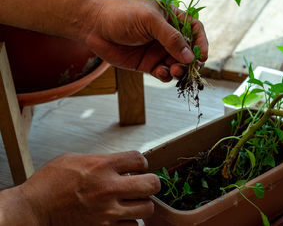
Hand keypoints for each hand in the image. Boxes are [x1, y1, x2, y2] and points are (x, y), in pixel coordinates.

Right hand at [1, 151, 159, 225]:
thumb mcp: (75, 159)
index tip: (137, 167)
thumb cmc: (50, 183)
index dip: (142, 163)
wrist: (34, 209)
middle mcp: (108, 188)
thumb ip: (101, 159)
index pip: (139, 159)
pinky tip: (121, 216)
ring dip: (141, 204)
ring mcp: (107, 211)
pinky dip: (129, 222)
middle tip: (144, 185)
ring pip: (146, 209)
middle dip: (151, 183)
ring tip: (132, 202)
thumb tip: (120, 162)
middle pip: (151, 184)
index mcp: (102, 166)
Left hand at [83, 0, 207, 81]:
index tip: (202, 55)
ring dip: (180, 70)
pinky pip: (163, 73)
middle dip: (191, 61)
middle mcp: (167, 35)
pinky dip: (166, 76)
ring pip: (177, 64)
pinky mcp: (148, 64)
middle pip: (188, 51)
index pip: (194, 29)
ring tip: (175, 71)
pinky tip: (161, 73)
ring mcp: (158, 50)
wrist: (94, 26)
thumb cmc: (121, 14)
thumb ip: (171, 39)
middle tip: (189, 68)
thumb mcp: (150, 21)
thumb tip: (190, 57)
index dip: (201, 42)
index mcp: (171, 18)